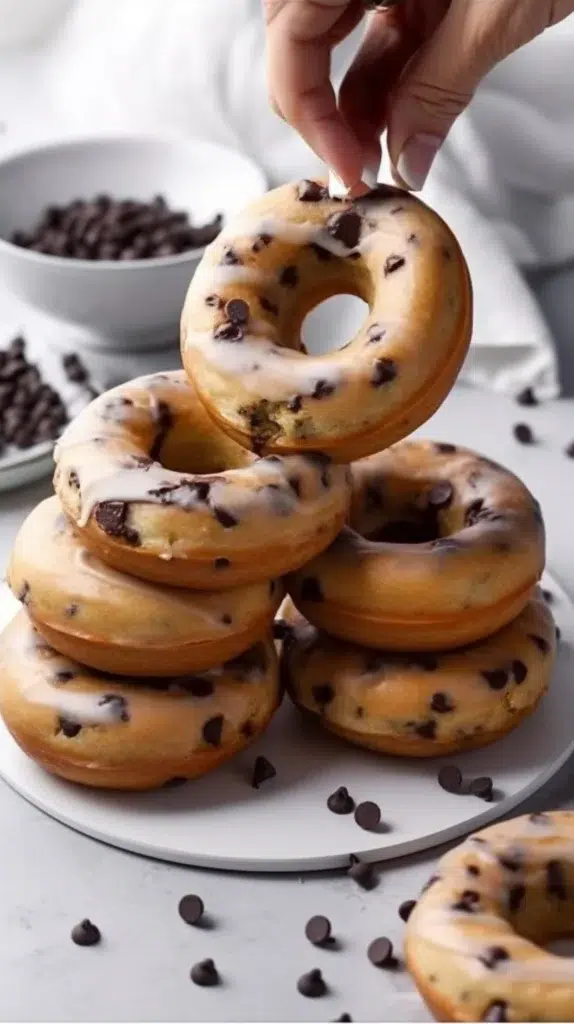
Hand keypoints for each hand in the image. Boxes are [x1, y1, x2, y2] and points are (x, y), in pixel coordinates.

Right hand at [265, 0, 573, 190]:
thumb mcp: (493, 11)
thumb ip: (436, 88)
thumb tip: (402, 161)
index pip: (290, 34)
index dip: (306, 109)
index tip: (345, 166)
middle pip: (301, 41)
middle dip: (322, 113)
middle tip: (355, 171)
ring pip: (339, 47)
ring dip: (356, 111)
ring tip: (382, 163)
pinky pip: (382, 42)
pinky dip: (389, 91)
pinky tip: (401, 134)